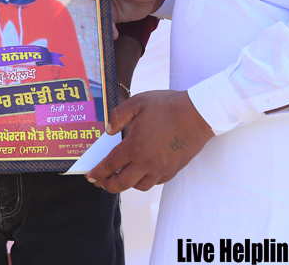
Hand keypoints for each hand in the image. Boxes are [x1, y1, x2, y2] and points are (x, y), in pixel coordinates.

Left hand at [85, 90, 212, 192]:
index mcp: (135, 146)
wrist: (199, 114)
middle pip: (122, 183)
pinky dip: (146, 180)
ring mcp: (161, 168)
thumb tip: (108, 131)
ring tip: (122, 178)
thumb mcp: (138, 102)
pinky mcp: (174, 169)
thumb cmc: (168, 106)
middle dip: (108, 186)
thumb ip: (119, 116)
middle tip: (101, 183)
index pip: (110, 165)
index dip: (98, 173)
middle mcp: (146, 162)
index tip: (90, 176)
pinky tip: (143, 173)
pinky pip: (156, 182)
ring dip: (128, 184)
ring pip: (140, 186)